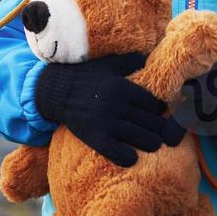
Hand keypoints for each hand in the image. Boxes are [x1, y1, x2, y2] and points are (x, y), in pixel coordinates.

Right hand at [33, 53, 184, 166]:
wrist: (55, 92)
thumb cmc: (85, 76)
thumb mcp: (108, 64)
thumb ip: (131, 61)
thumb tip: (150, 58)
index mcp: (123, 87)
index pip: (156, 104)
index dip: (160, 110)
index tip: (158, 113)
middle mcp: (117, 106)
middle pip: (154, 123)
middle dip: (159, 127)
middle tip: (158, 129)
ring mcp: (107, 124)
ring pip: (146, 139)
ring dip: (152, 143)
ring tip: (150, 141)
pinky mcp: (96, 139)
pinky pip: (121, 155)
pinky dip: (130, 158)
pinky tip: (132, 155)